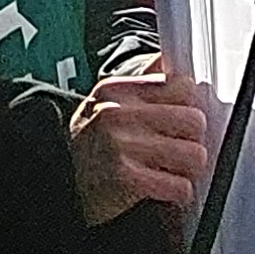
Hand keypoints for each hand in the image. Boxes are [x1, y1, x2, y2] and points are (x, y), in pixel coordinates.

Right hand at [70, 57, 215, 224]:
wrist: (60, 180)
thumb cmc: (93, 143)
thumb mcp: (109, 102)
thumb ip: (144, 81)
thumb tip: (171, 61)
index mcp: (117, 90)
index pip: (182, 87)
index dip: (188, 106)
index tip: (180, 120)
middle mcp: (117, 113)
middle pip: (194, 121)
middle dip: (191, 139)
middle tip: (176, 148)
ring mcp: (121, 145)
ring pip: (194, 155)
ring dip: (187, 169)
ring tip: (169, 169)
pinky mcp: (127, 178)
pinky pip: (181, 187)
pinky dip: (176, 192)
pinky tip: (160, 187)